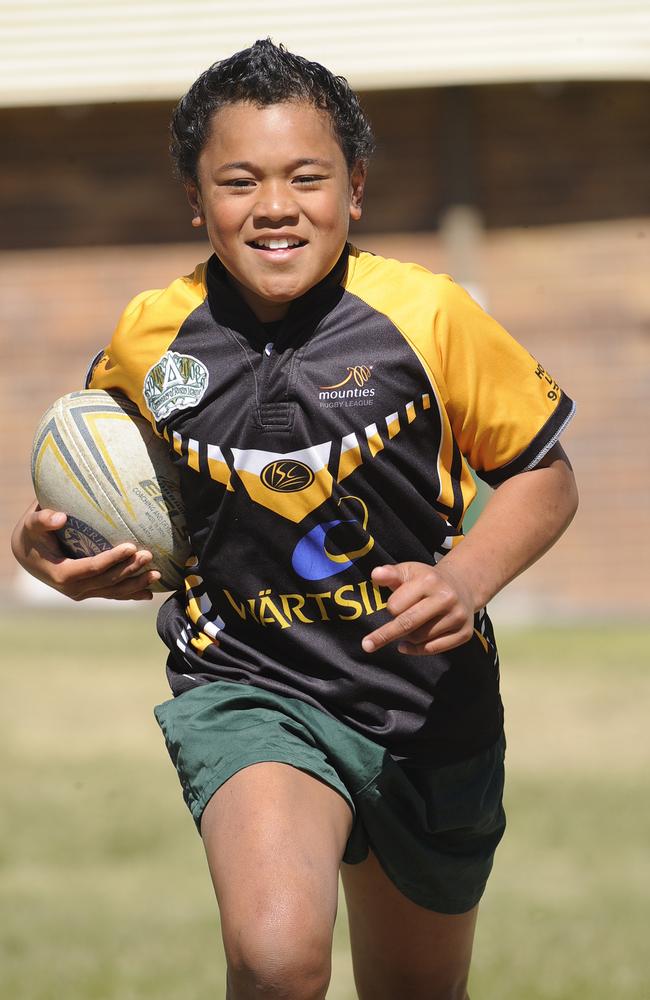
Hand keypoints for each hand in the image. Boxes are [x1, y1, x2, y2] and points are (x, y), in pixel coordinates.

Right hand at [10, 501, 160, 600]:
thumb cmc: (33, 534)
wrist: (28, 553)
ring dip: (136, 584)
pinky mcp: (89, 592)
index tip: (131, 546)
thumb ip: (42, 519)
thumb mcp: (32, 524)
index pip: (92, 568)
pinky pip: (112, 594)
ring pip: (113, 591)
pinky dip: (131, 594)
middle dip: (130, 569)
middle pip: (108, 580)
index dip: (112, 559)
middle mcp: (73, 588)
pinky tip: (148, 593)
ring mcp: (82, 592)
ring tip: (157, 574)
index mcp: (61, 573)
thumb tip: (60, 517)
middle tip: (149, 555)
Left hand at [361, 561, 475, 655]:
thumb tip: (375, 574)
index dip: (390, 608)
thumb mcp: (408, 571)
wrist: (462, 586)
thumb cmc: (426, 580)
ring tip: (406, 629)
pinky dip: (416, 650)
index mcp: (429, 580)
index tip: (393, 606)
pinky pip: (433, 649)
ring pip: (419, 638)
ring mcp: (458, 616)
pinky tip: (406, 646)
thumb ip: (389, 574)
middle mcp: (446, 598)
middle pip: (407, 624)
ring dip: (406, 638)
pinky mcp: (464, 633)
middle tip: (366, 645)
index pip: (396, 605)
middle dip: (384, 635)